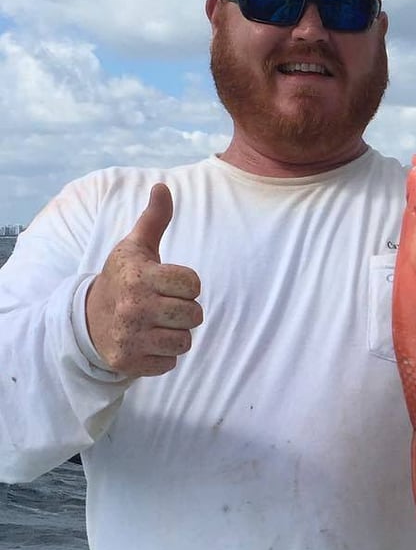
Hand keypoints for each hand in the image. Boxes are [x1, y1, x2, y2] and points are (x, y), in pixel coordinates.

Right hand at [85, 184, 202, 375]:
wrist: (86, 319)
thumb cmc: (123, 279)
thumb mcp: (135, 248)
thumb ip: (154, 220)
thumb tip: (163, 187)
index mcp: (139, 277)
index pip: (194, 284)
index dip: (187, 284)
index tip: (168, 283)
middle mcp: (133, 307)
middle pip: (195, 315)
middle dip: (184, 311)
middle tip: (163, 306)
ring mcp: (130, 337)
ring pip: (185, 341)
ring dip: (176, 334)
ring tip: (156, 324)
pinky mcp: (129, 362)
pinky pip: (170, 362)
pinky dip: (163, 355)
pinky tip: (146, 341)